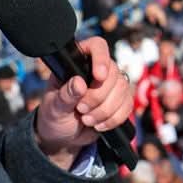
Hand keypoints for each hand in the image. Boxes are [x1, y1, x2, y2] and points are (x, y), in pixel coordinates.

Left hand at [33, 36, 133, 169]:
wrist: (63, 135)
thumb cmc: (54, 115)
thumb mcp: (54, 107)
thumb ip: (65, 95)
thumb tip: (79, 83)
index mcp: (77, 62)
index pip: (96, 47)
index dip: (101, 59)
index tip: (98, 77)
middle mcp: (96, 69)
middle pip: (113, 72)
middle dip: (99, 96)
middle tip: (81, 109)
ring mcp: (110, 85)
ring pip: (122, 89)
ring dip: (105, 110)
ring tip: (87, 120)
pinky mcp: (120, 101)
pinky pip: (127, 105)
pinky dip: (114, 119)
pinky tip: (99, 125)